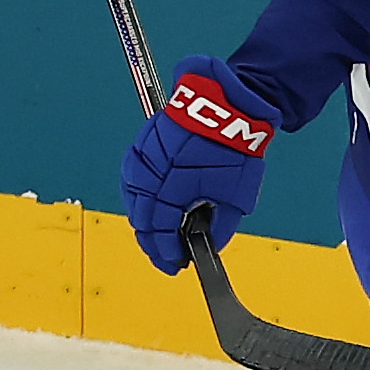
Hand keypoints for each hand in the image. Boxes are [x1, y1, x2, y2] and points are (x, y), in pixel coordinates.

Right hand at [121, 58, 279, 275]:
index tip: (174, 265)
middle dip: (152, 241)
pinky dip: (137, 196)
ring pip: (132, 198)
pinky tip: (146, 205)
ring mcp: (145, 156)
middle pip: (142, 217)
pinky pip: (132, 177)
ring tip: (155, 235)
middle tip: (164, 256)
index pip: (161, 230)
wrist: (230, 104)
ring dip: (142, 219)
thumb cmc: (236, 147)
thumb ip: (221, 226)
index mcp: (176, 187)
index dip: (166, 252)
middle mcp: (154, 172)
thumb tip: (209, 246)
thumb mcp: (237, 196)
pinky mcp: (143, 143)